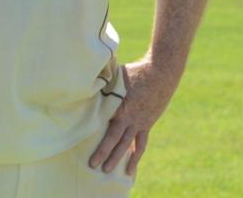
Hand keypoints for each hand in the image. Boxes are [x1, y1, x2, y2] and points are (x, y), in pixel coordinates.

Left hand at [89, 60, 176, 175]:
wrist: (161, 73)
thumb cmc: (135, 72)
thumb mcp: (115, 76)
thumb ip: (103, 84)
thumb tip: (85, 82)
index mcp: (119, 105)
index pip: (103, 121)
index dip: (92, 132)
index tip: (81, 141)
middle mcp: (130, 117)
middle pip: (114, 138)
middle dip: (103, 152)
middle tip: (93, 165)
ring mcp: (140, 122)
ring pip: (128, 144)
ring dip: (119, 158)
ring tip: (110, 170)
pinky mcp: (147, 123)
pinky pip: (141, 143)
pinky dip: (136, 154)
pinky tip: (131, 166)